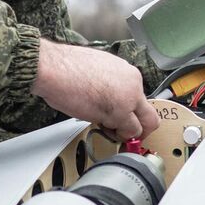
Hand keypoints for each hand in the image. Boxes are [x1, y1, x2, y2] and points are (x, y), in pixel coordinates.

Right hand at [31, 40, 161, 141]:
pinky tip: (103, 128)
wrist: (55, 68)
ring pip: (141, 127)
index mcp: (129, 73)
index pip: (139, 100)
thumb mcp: (99, 70)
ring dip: (125, 133)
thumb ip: (111, 84)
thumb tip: (110, 97)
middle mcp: (133, 85)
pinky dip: (118, 136)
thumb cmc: (66, 68)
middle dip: (139, 129)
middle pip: (150, 116)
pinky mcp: (120, 113)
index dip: (130, 112)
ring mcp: (129, 99)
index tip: (121, 118)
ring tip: (107, 128)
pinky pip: (128, 132)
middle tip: (126, 133)